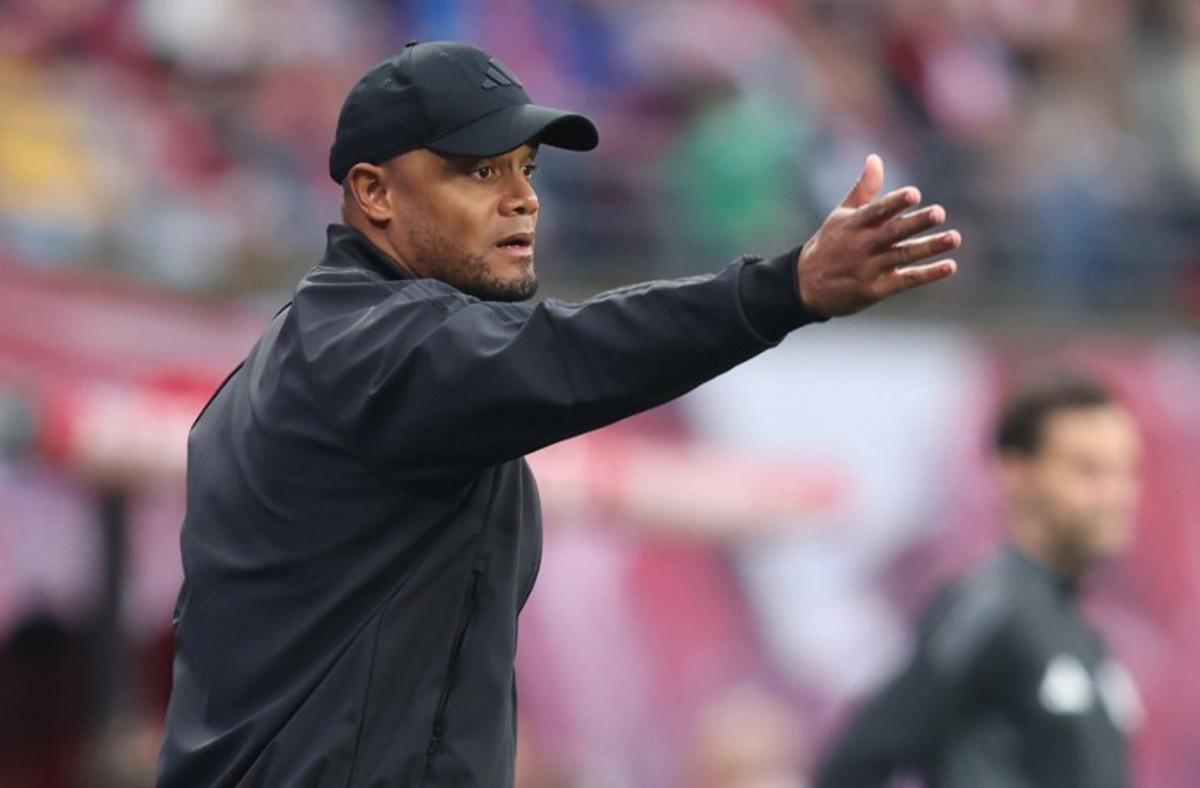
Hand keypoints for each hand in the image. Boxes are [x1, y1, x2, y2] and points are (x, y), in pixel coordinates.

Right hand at [796, 154, 960, 316]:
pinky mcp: (875, 290)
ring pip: (902, 256)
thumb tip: (876, 158)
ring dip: (929, 248)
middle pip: (892, 233)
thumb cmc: (829, 245)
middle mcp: (862, 246)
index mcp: (853, 225)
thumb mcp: (841, 216)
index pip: (876, 211)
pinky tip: (949, 266)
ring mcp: (869, 269)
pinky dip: (927, 274)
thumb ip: (863, 189)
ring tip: (954, 238)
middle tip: (939, 213)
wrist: (806, 287)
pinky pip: (905, 281)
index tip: (914, 194)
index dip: (894, 203)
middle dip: (915, 223)